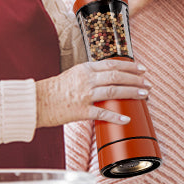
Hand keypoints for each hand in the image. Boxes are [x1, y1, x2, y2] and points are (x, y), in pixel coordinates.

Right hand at [34, 59, 148, 127]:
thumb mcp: (73, 74)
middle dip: (136, 79)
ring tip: (144, 95)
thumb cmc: (54, 90)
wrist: (35, 102)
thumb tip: (109, 76)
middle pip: (117, 76)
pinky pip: (101, 114)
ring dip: (131, 92)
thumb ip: (90, 74)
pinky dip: (115, 116)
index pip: (112, 64)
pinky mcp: (80, 111)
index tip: (142, 68)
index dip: (130, 66)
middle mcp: (86, 80)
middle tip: (148, 83)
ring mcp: (84, 95)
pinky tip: (125, 119)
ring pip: (113, 91)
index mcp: (85, 69)